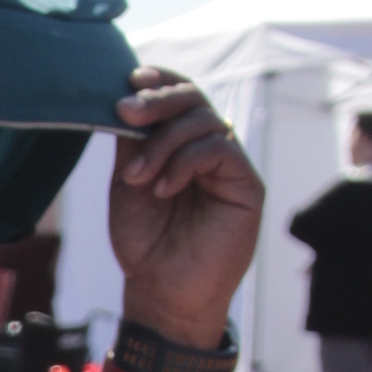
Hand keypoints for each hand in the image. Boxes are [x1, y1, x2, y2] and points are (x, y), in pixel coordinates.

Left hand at [111, 67, 263, 348]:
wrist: (161, 291)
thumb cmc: (144, 241)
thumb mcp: (128, 182)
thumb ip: (131, 141)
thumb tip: (125, 96)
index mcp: (181, 143)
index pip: (178, 94)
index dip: (159, 80)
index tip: (128, 80)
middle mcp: (208, 148)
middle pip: (194, 98)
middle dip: (157, 99)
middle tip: (125, 110)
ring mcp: (229, 165)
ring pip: (204, 120)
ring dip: (163, 141)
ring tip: (137, 176)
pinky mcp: (246, 185)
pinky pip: (220, 149)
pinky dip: (185, 161)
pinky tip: (162, 187)